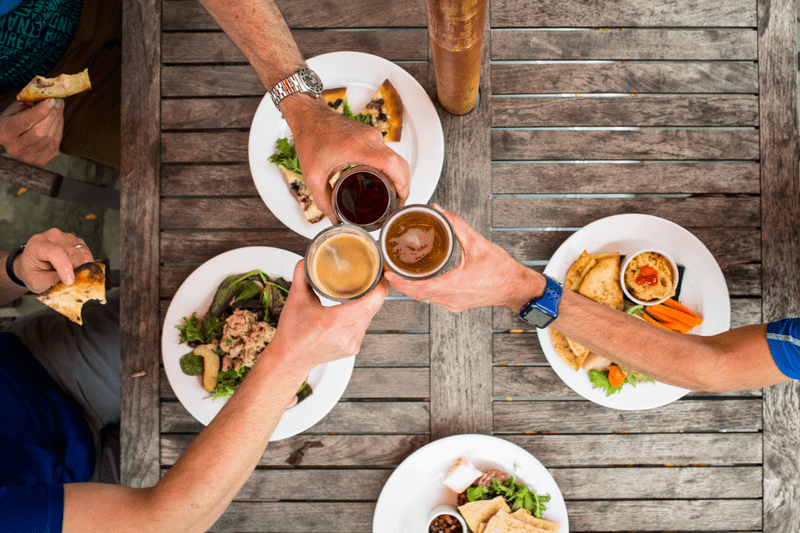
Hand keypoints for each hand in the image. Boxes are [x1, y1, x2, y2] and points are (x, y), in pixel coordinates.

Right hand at [0, 99, 63, 165]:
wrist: (11, 140)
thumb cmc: (12, 120)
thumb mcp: (13, 110)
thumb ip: (27, 103)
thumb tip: (46, 97)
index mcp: (4, 133)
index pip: (24, 122)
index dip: (40, 111)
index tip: (51, 100)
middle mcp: (16, 148)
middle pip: (40, 132)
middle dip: (52, 115)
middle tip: (58, 101)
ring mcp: (29, 157)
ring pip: (50, 138)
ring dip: (58, 120)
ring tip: (59, 108)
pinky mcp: (41, 160)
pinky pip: (56, 143)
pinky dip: (59, 129)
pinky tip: (58, 119)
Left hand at [15, 228, 93, 291]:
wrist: (33, 263)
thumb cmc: (33, 272)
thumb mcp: (36, 281)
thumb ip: (52, 281)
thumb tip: (70, 282)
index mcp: (37, 244)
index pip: (55, 252)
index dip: (64, 267)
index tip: (69, 282)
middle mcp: (52, 236)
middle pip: (71, 253)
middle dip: (76, 270)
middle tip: (76, 284)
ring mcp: (66, 236)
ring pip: (82, 253)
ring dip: (82, 267)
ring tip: (76, 277)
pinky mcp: (76, 240)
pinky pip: (86, 252)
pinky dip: (86, 263)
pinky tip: (79, 270)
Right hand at [269, 259, 387, 370]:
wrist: (290, 358)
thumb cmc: (291, 332)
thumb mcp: (294, 300)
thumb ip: (302, 275)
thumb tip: (309, 258)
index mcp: (331, 323)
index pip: (368, 305)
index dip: (379, 289)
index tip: (379, 275)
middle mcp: (344, 335)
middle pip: (372, 309)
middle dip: (375, 291)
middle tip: (373, 276)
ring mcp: (351, 344)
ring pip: (370, 317)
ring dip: (368, 303)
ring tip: (363, 290)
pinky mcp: (354, 347)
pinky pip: (364, 326)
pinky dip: (362, 315)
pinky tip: (354, 308)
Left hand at [284, 96, 409, 219]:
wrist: (309, 116)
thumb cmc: (311, 139)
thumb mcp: (313, 175)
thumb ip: (323, 200)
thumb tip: (334, 218)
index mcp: (357, 147)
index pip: (391, 164)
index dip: (401, 183)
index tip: (401, 198)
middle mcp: (369, 138)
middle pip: (399, 163)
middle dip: (404, 185)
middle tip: (398, 203)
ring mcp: (372, 134)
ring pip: (396, 158)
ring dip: (400, 176)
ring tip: (394, 195)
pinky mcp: (371, 134)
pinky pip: (389, 153)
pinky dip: (392, 168)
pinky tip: (386, 180)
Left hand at [385, 205, 540, 311]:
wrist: (516, 287)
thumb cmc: (501, 270)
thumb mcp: (478, 243)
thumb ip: (456, 224)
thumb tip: (439, 210)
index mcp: (454, 286)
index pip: (418, 289)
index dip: (400, 282)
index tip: (388, 273)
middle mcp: (451, 299)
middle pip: (417, 295)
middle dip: (401, 284)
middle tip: (390, 270)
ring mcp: (453, 304)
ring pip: (424, 299)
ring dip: (411, 288)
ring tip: (400, 274)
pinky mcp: (456, 305)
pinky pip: (433, 300)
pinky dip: (423, 291)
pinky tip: (420, 280)